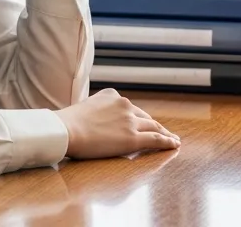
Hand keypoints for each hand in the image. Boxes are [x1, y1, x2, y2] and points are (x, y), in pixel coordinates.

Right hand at [53, 88, 180, 159]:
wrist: (66, 130)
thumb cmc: (67, 124)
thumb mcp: (84, 107)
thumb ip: (96, 111)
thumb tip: (95, 119)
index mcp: (112, 96)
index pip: (130, 109)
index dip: (139, 118)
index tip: (145, 122)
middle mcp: (125, 105)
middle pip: (145, 117)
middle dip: (155, 125)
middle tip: (164, 131)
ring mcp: (130, 121)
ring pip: (154, 127)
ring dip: (165, 133)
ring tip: (173, 139)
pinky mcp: (133, 138)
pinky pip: (156, 139)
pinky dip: (167, 142)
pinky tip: (175, 144)